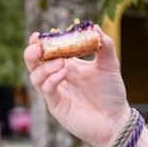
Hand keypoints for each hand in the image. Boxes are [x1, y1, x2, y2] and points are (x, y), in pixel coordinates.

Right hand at [24, 30, 130, 146]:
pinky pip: (47, 90)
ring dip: (44, 67)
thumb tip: (94, 27)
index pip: (48, 51)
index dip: (40, 43)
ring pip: (36, 77)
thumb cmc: (111, 93)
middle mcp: (58, 77)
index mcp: (68, 65)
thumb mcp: (110, 65)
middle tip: (37, 46)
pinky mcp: (57, 105)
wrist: (115, 119)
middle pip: (34, 64)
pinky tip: (64, 73)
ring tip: (60, 61)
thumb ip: (104, 46)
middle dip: (32, 53)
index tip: (38, 34)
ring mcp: (56, 92)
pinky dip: (52, 80)